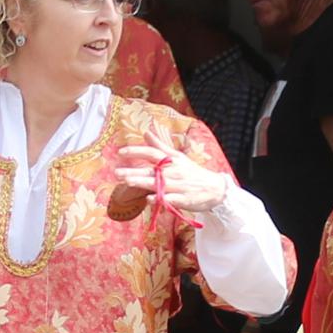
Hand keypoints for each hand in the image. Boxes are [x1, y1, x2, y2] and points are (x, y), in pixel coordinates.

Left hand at [112, 142, 237, 217]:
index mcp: (171, 160)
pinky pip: (170, 200)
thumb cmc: (192, 172)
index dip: (137, 151)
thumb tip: (146, 132)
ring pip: (158, 184)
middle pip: (151, 170)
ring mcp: (179, 186)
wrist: (215, 188)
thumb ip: (160, 146)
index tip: (121, 152)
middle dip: (134, 171)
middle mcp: (173, 171)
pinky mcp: (183, 199)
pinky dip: (160, 199)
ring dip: (143, 182)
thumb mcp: (177, 157)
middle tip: (117, 172)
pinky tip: (148, 199)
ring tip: (127, 182)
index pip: (152, 153)